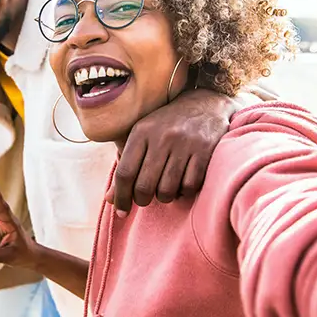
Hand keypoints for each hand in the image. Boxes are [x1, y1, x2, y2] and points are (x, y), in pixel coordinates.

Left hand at [110, 89, 238, 212]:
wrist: (205, 104)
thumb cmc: (166, 126)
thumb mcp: (142, 137)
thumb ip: (126, 166)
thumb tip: (111, 200)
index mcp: (141, 132)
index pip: (125, 172)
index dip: (121, 196)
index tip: (121, 212)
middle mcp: (162, 137)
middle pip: (144, 186)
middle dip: (142, 200)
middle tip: (145, 199)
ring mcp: (185, 144)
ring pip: (167, 190)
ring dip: (164, 197)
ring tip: (164, 188)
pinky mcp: (205, 151)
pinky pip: (190, 187)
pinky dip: (184, 192)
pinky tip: (182, 183)